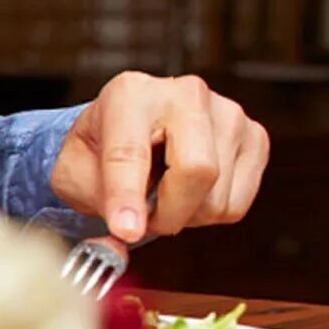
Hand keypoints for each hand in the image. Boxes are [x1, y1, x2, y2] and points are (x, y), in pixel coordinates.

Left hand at [49, 72, 269, 242]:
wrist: (139, 129)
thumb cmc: (105, 148)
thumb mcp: (74, 171)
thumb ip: (91, 201)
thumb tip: (125, 236)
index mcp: (130, 94)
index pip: (131, 152)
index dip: (127, 197)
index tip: (126, 230)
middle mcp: (187, 93)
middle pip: (197, 169)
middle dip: (170, 213)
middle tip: (148, 221)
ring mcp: (229, 112)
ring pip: (218, 195)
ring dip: (188, 214)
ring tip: (167, 194)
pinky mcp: (255, 136)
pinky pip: (237, 202)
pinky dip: (212, 211)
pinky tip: (193, 189)